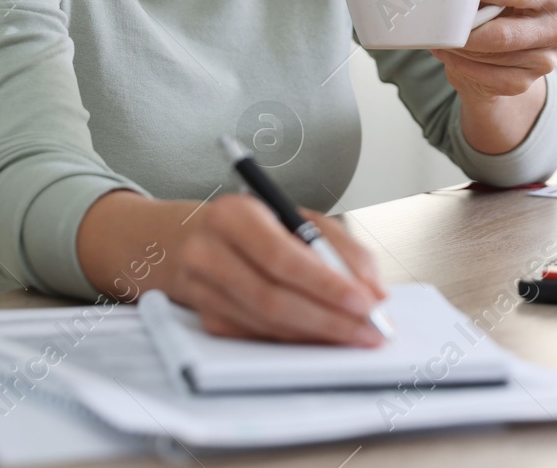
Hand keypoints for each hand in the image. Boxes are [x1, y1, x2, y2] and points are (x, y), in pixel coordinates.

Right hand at [166, 193, 386, 345]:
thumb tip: (374, 290)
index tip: (365, 301)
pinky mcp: (206, 319)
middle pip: (273, 298)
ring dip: (318, 334)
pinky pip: (260, 336)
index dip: (326, 284)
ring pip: (267, 323)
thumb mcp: (296, 217)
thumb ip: (341, 247)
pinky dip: (297, 340)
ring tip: (356, 336)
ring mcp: (202, 290)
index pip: (282, 257)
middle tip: (369, 329)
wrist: (182, 239)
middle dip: (330, 319)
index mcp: (233, 216)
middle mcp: (209, 252)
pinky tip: (323, 338)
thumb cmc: (251, 225)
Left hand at [430, 0, 556, 103]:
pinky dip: (461, 65)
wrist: (497, 53)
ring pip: (490, 56)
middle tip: (445, 22)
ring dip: (459, 47)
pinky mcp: (524, 84)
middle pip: (504, 33)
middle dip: (468, 28)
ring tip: (442, 35)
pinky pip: (486, 76)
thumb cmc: (495, 6)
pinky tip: (450, 54)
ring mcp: (545, 61)